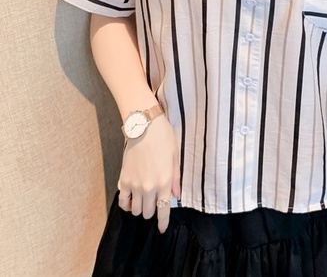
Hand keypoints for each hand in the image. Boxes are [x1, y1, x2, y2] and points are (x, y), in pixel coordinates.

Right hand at [117, 115, 179, 233]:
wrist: (144, 126)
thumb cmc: (163, 138)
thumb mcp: (175, 157)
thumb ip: (175, 179)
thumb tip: (177, 195)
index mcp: (164, 182)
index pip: (163, 210)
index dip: (163, 223)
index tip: (162, 229)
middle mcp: (149, 187)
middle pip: (147, 213)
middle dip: (151, 211)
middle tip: (153, 204)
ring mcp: (135, 185)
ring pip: (135, 210)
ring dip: (139, 208)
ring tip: (142, 200)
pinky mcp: (123, 179)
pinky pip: (122, 201)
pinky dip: (126, 204)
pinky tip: (130, 200)